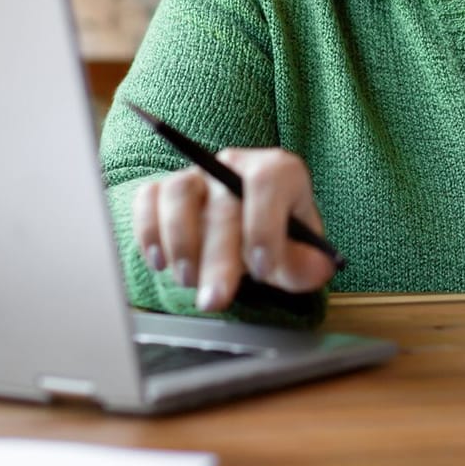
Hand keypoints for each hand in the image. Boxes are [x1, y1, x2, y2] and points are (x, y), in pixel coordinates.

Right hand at [130, 148, 337, 312]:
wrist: (247, 235)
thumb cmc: (277, 244)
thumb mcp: (301, 258)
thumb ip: (310, 265)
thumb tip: (318, 268)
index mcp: (278, 171)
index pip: (267, 181)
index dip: (263, 226)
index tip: (261, 270)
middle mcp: (234, 165)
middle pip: (222, 200)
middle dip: (218, 256)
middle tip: (215, 299)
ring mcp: (196, 175)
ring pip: (178, 191)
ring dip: (179, 241)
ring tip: (188, 281)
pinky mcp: (164, 191)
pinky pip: (147, 199)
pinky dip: (148, 231)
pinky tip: (160, 263)